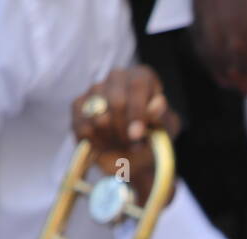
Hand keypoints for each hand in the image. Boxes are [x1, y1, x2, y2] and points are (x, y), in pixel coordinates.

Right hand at [71, 66, 180, 205]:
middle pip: (116, 102)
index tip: (138, 135)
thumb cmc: (154, 136)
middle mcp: (117, 77)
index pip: (138, 86)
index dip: (137, 112)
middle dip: (125, 131)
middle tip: (134, 146)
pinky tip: (105, 146)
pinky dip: (95, 142)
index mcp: (142, 77)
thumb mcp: (167, 128)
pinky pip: (83, 126)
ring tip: (122, 144)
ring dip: (112, 139)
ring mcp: (95, 89)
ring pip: (99, 117)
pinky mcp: (79, 106)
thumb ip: (163, 116)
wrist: (136, 154)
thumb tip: (157, 105)